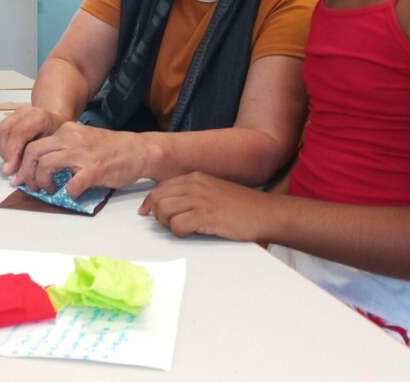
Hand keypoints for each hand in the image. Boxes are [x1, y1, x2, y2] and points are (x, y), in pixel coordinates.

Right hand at [0, 106, 65, 174]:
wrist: (56, 121)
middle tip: (10, 167)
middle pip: (5, 131)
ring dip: (1, 150)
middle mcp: (25, 112)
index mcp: (39, 118)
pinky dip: (1, 145)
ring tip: (11, 161)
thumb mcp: (51, 147)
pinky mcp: (9, 116)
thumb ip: (34, 161)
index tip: (10, 168)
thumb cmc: (56, 134)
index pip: (19, 133)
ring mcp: (16, 113)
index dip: (12, 152)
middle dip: (5, 153)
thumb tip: (17, 180)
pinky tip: (10, 154)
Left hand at [10, 122, 148, 198]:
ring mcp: (82, 153)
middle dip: (27, 172)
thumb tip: (43, 168)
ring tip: (50, 189)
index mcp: (68, 130)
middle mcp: (72, 138)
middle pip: (34, 152)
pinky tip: (73, 194)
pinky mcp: (94, 169)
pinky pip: (71, 185)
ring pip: (46, 165)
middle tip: (32, 185)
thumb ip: (65, 148)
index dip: (24, 163)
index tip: (21, 177)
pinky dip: (68, 193)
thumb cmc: (113, 149)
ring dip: (42, 182)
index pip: (35, 143)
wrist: (139, 150)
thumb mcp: (84, 140)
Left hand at [139, 172, 268, 241]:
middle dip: (157, 214)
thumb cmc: (240, 205)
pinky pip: (177, 225)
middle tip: (168, 224)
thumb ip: (192, 193)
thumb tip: (168, 204)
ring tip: (182, 227)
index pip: (160, 187)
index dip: (150, 202)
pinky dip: (179, 232)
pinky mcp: (205, 216)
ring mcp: (199, 199)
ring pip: (163, 211)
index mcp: (195, 177)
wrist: (264, 212)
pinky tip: (192, 232)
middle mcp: (194, 184)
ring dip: (167, 223)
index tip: (146, 212)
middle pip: (157, 198)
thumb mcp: (213, 190)